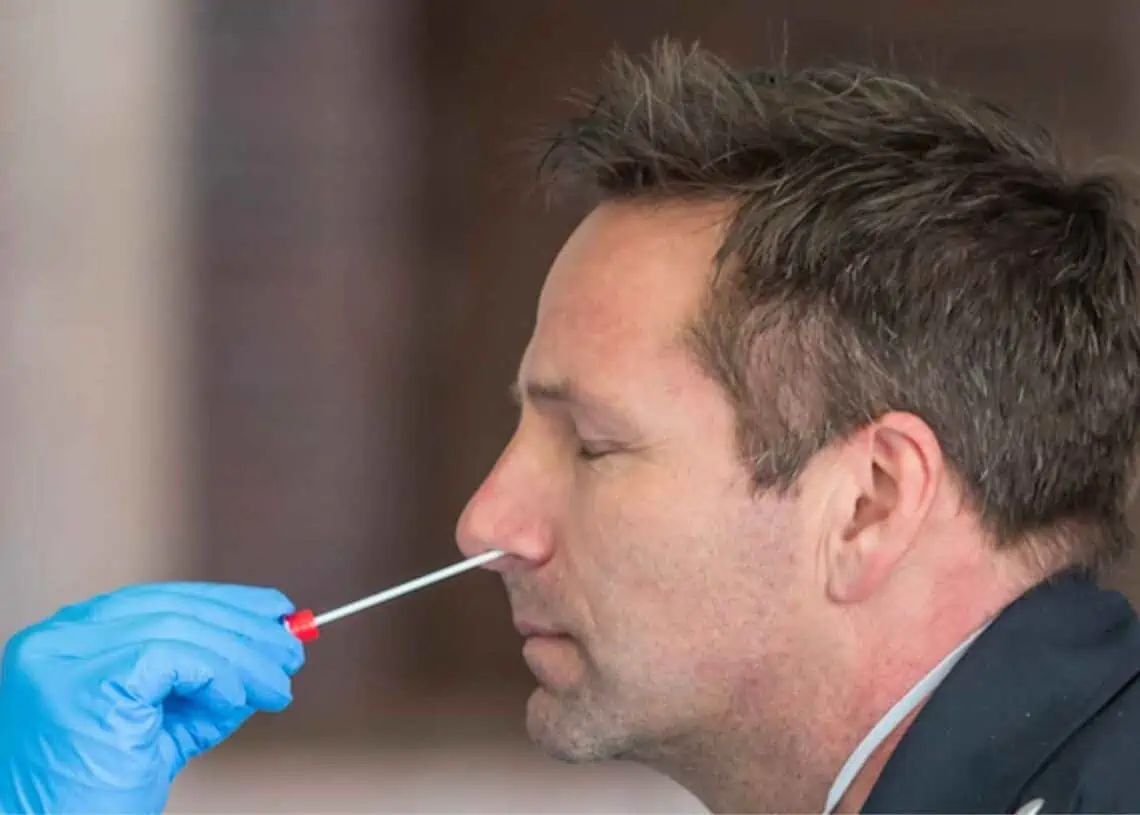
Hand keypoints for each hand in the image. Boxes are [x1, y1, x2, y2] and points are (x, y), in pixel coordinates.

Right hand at [0, 583, 304, 813]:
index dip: (225, 602)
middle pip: (173, 607)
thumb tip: (269, 653)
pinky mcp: (84, 683)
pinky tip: (238, 699)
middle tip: (292, 650)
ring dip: (244, 657)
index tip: (275, 611)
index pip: (160, 601)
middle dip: (244, 626)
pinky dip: (217, 674)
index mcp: (69, 641)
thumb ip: (205, 686)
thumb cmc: (94, 796)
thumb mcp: (163, 727)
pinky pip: (173, 655)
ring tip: (279, 684)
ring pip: (180, 628)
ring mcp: (64, 658)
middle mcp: (57, 640)